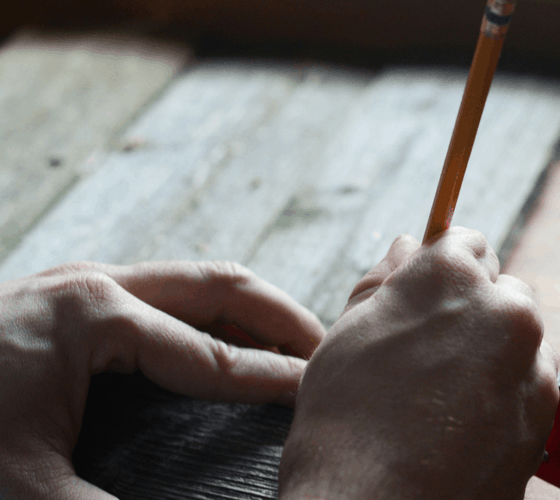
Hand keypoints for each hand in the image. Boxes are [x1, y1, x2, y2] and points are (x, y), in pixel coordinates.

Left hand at [0, 261, 324, 499]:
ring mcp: (83, 282)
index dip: (276, 380)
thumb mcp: (27, 487)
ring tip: (293, 345)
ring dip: (253, 310)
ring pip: (198, 281)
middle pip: (224, 287)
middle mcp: (97, 283)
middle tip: (329, 353)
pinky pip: (168, 292)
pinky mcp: (72, 295)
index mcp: (96, 316)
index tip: (323, 396)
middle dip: (285, 317)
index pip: (215, 355)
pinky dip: (213, 314)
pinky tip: (227, 344)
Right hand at [279, 228, 558, 499]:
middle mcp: (504, 310)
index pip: (466, 241)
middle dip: (474, 311)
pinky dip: (508, 393)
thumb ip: (384, 281)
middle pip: (500, 290)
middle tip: (430, 355)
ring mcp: (533, 362)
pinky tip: (467, 423)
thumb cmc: (348, 427)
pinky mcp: (548, 412)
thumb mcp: (346, 336)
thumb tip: (406, 247)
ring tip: (446, 398)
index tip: (431, 294)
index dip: (443, 268)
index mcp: (452, 277)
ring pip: (520, 338)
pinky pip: (531, 382)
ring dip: (495, 354)